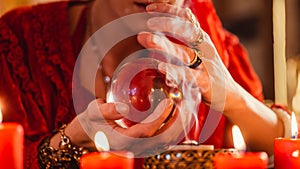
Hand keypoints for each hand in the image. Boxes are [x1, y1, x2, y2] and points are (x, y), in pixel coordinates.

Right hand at [76, 98, 190, 156]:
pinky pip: (159, 140)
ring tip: (184, 111)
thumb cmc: (88, 123)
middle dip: (176, 124)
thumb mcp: (92, 113)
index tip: (169, 102)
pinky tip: (174, 118)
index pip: (147, 131)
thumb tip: (124, 108)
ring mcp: (137, 148)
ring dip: (175, 127)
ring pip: (162, 142)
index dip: (160, 117)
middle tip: (185, 107)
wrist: (83, 136)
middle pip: (161, 140)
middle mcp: (132, 147)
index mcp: (121, 140)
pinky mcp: (139, 145)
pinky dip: (169, 129)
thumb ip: (107, 110)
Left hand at [137, 3, 240, 112]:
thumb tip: (155, 38)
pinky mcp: (205, 82)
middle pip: (185, 31)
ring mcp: (205, 65)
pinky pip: (188, 75)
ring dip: (163, 44)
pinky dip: (174, 70)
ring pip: (183, 52)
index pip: (186, 18)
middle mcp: (204, 49)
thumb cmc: (208, 74)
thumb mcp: (197, 56)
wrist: (231, 96)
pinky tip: (161, 67)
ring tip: (145, 38)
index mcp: (201, 40)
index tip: (150, 7)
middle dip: (165, 23)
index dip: (169, 10)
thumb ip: (179, 46)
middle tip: (146, 22)